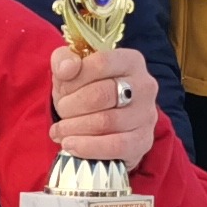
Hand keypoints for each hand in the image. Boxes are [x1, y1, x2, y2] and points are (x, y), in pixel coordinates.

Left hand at [48, 44, 157, 164]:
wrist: (101, 119)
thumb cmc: (85, 88)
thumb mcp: (70, 67)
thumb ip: (64, 59)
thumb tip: (66, 68)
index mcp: (131, 60)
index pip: (101, 63)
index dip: (74, 78)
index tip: (61, 89)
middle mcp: (145, 86)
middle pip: (101, 95)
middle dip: (71, 106)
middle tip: (60, 112)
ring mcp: (147, 115)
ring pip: (106, 122)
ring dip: (74, 128)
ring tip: (60, 131)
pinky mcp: (143, 141)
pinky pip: (115, 146)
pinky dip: (87, 147)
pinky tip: (70, 145)